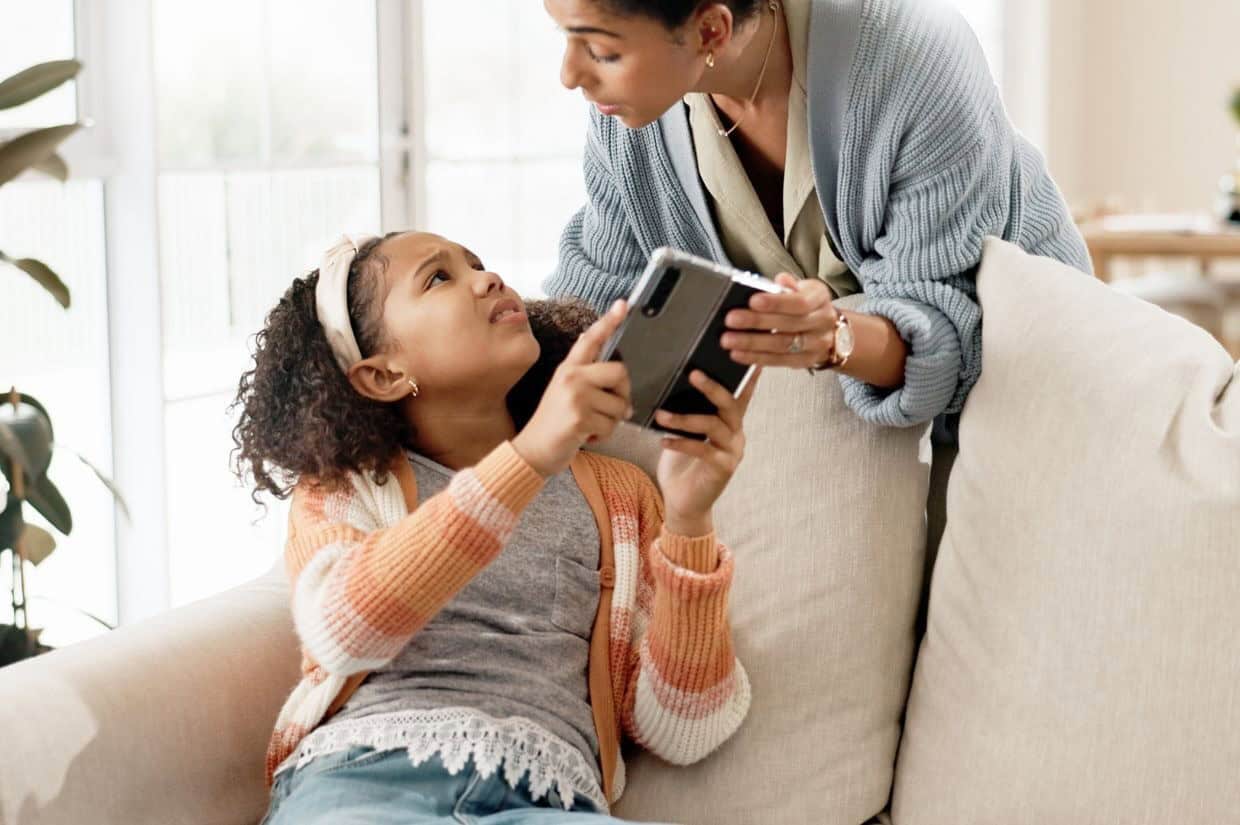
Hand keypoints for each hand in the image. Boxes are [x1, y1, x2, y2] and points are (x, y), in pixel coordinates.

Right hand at [512, 300, 631, 476]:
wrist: (533, 451)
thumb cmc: (554, 424)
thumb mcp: (564, 391)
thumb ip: (583, 373)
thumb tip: (605, 356)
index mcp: (568, 368)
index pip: (591, 339)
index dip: (609, 321)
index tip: (624, 304)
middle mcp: (571, 377)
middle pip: (620, 372)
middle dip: (623, 394)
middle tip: (610, 409)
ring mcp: (575, 396)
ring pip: (620, 405)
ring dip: (611, 422)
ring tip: (590, 426)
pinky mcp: (580, 417)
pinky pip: (612, 425)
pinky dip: (604, 436)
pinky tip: (587, 436)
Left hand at [654, 368, 760, 536]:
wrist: (683, 501)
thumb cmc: (682, 464)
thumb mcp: (684, 432)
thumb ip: (687, 410)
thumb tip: (671, 381)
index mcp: (730, 421)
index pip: (740, 393)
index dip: (746, 375)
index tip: (744, 354)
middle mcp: (736, 433)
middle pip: (729, 403)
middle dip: (712, 387)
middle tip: (693, 374)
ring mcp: (732, 451)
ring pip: (713, 425)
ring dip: (684, 418)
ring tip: (661, 415)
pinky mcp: (723, 468)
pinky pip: (703, 449)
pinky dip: (682, 443)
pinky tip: (664, 440)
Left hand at [721, 273, 839, 368]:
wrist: (830, 330)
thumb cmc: (807, 305)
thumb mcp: (802, 288)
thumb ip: (787, 285)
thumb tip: (779, 281)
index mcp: (819, 298)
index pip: (799, 302)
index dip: (775, 302)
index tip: (753, 301)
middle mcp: (821, 322)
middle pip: (788, 324)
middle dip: (756, 321)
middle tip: (731, 319)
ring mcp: (816, 344)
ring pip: (782, 345)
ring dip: (752, 343)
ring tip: (729, 339)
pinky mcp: (806, 361)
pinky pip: (779, 361)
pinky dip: (756, 358)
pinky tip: (739, 354)